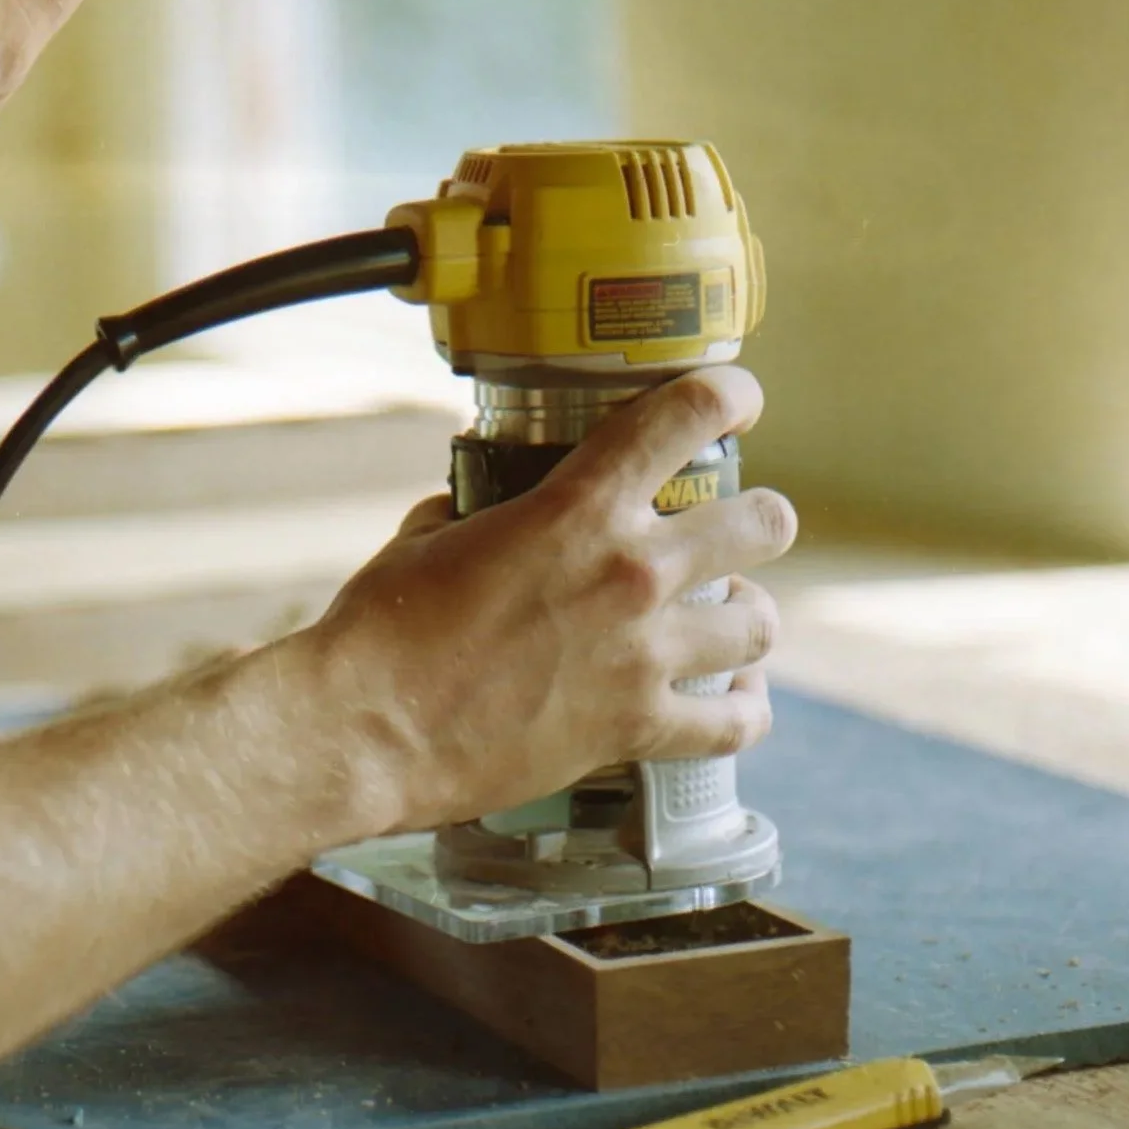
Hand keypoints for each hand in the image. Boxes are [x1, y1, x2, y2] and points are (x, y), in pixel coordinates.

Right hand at [295, 367, 795, 834]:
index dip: (727, 397)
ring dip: (750, 613)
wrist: (368, 731)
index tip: (735, 401)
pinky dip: (743, 710)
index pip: (685, 416)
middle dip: (759, 518)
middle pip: (760, 523)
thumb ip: (471, 512)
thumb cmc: (381, 632)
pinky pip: (734, 724)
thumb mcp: (424, 539)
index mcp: (576, 508)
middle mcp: (630, 573)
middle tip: (742, 526)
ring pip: (759, 623)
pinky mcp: (636, 728)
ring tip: (732, 615)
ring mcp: (641, 654)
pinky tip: (738, 699)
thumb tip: (474, 509)